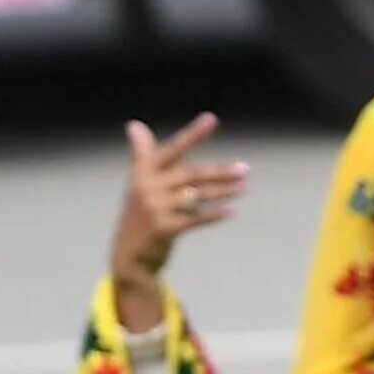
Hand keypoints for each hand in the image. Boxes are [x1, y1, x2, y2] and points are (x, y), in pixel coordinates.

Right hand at [109, 113, 249, 326]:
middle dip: (220, 171)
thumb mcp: (137, 183)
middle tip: (245, 168)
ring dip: (223, 191)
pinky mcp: (163, 228)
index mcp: (143, 170)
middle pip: (191, 174)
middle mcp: (148, 185)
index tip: (212, 119)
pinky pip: (194, 219)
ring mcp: (155, 207)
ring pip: (196, 196)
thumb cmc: (139, 215)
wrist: (129, 255)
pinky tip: (230, 212)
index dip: (193, 134)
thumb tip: (134, 125)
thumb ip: (142, 155)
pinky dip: (213, 215)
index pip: (173, 148)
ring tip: (243, 187)